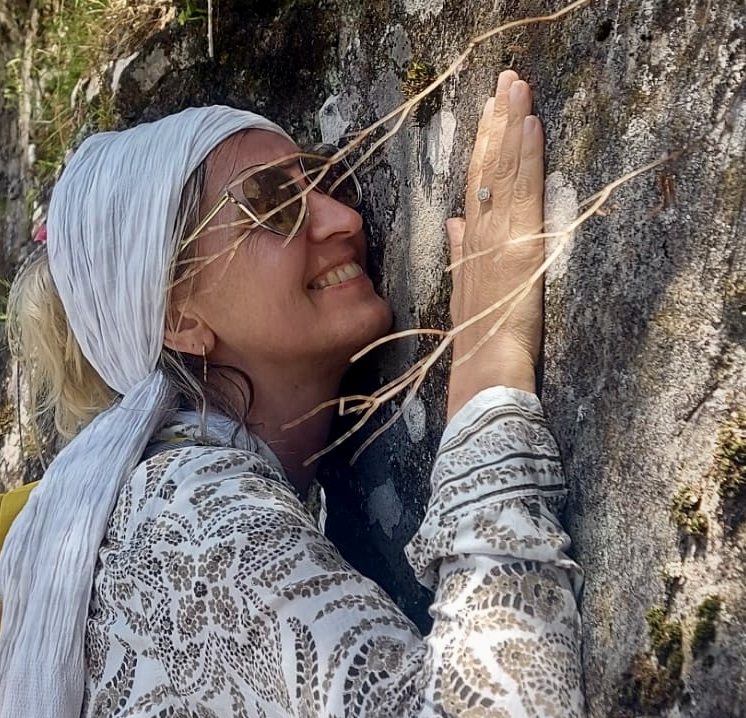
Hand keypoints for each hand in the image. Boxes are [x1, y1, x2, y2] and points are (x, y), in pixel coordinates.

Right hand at [446, 70, 544, 417]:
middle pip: (487, 171)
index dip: (482, 147)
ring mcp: (498, 238)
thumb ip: (459, 254)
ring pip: (503, 174)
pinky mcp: (519, 246)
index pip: (476, 187)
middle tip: (504, 81)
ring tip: (516, 88)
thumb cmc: (477, 343)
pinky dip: (526, 158)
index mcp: (470, 245)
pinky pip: (521, 194)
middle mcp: (481, 235)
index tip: (488, 112)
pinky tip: (530, 126)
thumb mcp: (463, 293)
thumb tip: (454, 221)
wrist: (484, 370)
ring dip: (511, 127)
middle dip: (496, 124)